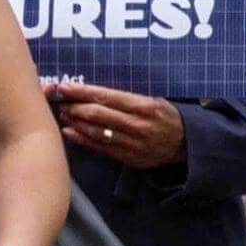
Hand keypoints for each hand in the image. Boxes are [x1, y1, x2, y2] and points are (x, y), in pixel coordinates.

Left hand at [47, 81, 185, 169]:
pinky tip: (69, 132)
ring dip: (75, 122)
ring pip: (96, 131)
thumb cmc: (164, 116)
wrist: (187, 144)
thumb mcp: (151, 100)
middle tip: (58, 101)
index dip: (81, 91)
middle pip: (97, 114)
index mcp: (144, 106)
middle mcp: (139, 125)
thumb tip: (90, 90)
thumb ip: (124, 97)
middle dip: (73, 106)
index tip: (63, 87)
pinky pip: (100, 148)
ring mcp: (134, 143)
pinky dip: (81, 139)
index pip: (106, 96)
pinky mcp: (129, 158)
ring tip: (62, 114)